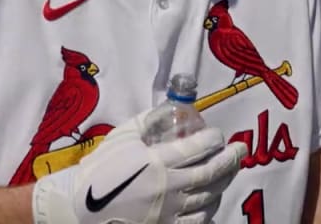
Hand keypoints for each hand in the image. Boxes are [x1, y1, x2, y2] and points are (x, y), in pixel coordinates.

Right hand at [33, 108, 246, 223]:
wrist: (80, 208)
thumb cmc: (100, 169)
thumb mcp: (123, 137)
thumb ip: (148, 121)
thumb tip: (171, 108)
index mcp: (158, 162)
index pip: (198, 148)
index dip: (214, 140)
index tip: (219, 134)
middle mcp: (169, 188)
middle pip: (211, 174)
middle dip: (230, 160)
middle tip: (240, 150)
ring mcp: (169, 213)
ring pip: (208, 198)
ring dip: (223, 183)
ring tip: (229, 172)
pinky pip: (197, 222)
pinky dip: (210, 210)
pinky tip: (213, 200)